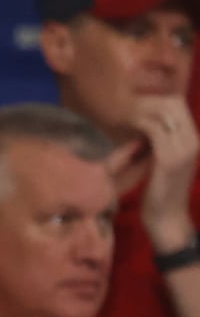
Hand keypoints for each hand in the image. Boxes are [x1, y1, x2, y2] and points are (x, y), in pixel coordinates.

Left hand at [125, 96, 199, 252]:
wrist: (167, 217)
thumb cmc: (161, 190)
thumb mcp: (164, 160)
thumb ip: (160, 141)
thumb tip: (143, 121)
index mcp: (194, 139)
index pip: (178, 104)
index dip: (155, 99)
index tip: (133, 105)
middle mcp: (194, 140)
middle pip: (173, 103)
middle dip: (147, 101)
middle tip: (126, 109)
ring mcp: (184, 149)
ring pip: (164, 113)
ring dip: (141, 111)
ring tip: (124, 116)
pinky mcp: (169, 159)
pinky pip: (154, 130)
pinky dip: (138, 125)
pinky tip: (127, 128)